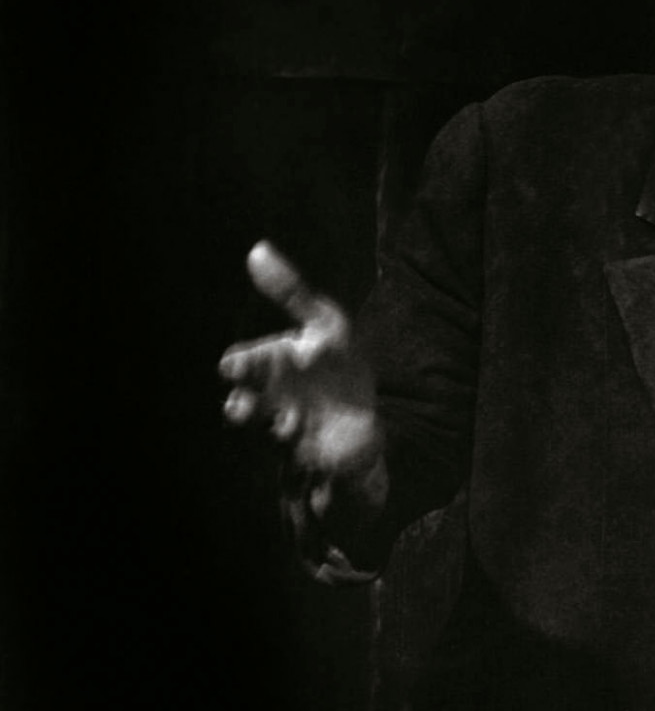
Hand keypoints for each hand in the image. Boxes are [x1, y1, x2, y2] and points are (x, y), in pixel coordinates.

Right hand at [218, 241, 385, 510]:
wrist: (363, 414)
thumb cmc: (335, 364)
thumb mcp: (323, 323)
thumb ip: (290, 291)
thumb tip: (256, 249)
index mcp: (270, 367)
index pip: (244, 365)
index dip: (238, 367)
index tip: (233, 366)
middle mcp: (270, 400)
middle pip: (246, 404)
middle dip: (243, 406)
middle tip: (243, 407)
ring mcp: (288, 431)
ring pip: (270, 435)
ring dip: (276, 431)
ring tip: (288, 425)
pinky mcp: (310, 458)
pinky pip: (300, 461)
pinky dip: (304, 459)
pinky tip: (310, 454)